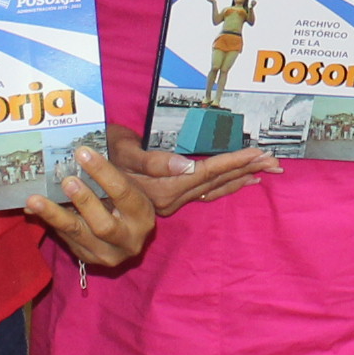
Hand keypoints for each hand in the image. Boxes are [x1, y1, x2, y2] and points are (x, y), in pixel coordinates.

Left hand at [25, 138, 158, 268]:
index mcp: (145, 216)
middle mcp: (130, 240)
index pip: (125, 195)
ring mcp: (108, 254)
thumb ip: (155, 164)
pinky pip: (67, 240)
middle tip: (66, 179)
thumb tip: (187, 167)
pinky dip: (50, 222)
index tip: (84, 153)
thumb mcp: (136, 165)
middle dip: (84, 201)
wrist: (116, 204)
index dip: (103, 173)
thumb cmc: (126, 177)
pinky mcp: (89, 258)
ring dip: (56, 216)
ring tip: (35, 199)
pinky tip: (33, 208)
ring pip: (80, 236)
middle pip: (104, 225)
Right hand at [104, 123, 275, 211]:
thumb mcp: (121, 154)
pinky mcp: (169, 199)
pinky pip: (204, 193)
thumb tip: (186, 166)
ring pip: (213, 189)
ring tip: (265, 169)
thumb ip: (153, 162)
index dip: (234, 162)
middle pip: (216, 182)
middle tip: (275, 161)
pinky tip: (240, 181)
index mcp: (162, 187)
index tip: (259, 153)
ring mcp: (170, 201)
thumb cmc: (99, 157)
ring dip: (240, 177)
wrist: (78, 179)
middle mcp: (170, 198)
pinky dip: (225, 185)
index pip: (206, 172)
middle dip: (247, 169)